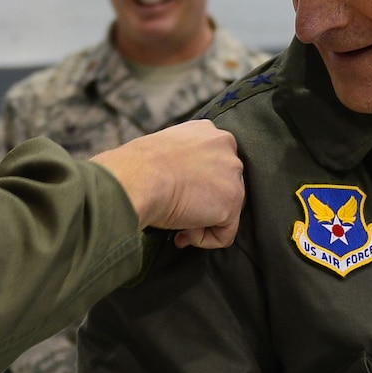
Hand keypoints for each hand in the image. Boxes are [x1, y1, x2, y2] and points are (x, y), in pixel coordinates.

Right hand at [91, 120, 244, 249]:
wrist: (138, 178)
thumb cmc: (138, 167)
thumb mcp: (164, 150)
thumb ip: (183, 161)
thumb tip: (180, 181)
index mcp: (208, 131)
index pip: (215, 164)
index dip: (198, 185)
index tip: (178, 193)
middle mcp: (227, 148)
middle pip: (226, 186)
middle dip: (203, 204)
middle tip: (178, 213)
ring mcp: (233, 175)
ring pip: (228, 210)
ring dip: (203, 222)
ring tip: (178, 223)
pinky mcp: (232, 202)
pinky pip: (225, 234)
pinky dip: (204, 240)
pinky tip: (183, 233)